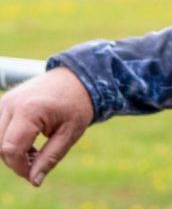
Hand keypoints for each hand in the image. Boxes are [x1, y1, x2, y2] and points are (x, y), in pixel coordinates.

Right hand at [0, 66, 93, 186]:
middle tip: (38, 158)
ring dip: (10, 150)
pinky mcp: (4, 102)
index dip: (20, 166)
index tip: (36, 170)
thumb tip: (34, 181)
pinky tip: (27, 140)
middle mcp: (12, 103)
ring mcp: (6, 101)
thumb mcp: (70, 132)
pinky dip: (8, 139)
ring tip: (34, 148)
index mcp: (29, 110)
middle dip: (15, 160)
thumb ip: (50, 158)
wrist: (77, 76)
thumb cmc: (77, 104)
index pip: (10, 149)